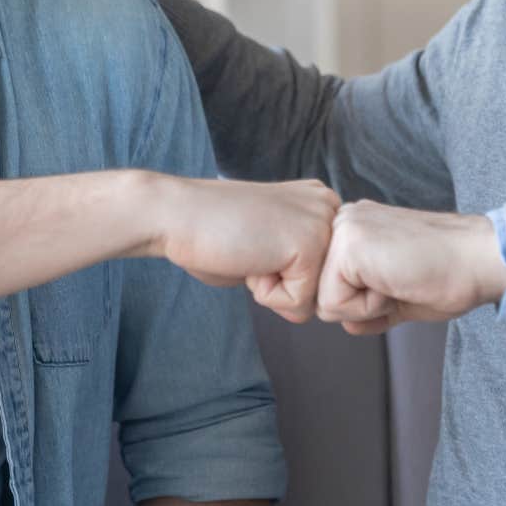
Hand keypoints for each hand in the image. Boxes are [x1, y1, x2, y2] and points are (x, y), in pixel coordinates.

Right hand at [150, 176, 339, 323]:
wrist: (176, 214)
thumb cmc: (211, 233)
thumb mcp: (271, 241)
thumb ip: (300, 260)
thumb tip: (324, 302)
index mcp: (321, 201)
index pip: (323, 269)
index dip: (283, 271)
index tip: (254, 242)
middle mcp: (330, 207)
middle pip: (324, 284)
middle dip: (284, 282)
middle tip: (250, 248)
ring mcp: (322, 224)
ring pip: (315, 297)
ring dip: (275, 289)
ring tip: (249, 252)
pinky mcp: (309, 246)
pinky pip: (298, 303)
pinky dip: (266, 294)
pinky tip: (247, 258)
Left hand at [315, 201, 505, 334]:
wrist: (479, 260)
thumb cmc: (450, 275)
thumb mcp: (397, 295)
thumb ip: (366, 305)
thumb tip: (346, 324)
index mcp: (355, 227)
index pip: (332, 287)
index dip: (366, 303)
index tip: (402, 281)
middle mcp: (344, 220)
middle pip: (324, 295)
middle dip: (362, 306)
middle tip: (401, 281)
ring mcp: (344, 229)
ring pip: (326, 301)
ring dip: (366, 307)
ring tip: (399, 279)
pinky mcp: (349, 245)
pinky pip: (335, 304)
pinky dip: (369, 308)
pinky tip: (397, 282)